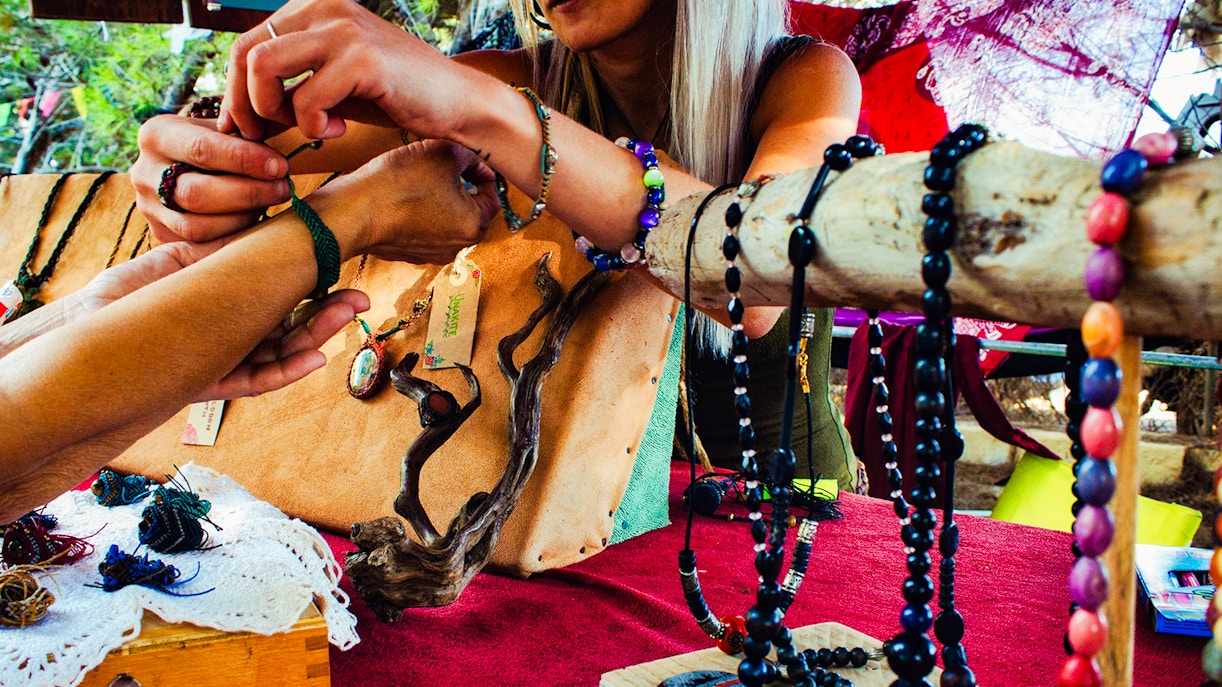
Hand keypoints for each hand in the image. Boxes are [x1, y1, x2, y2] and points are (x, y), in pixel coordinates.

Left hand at [72, 242, 369, 400]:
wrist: (72, 344)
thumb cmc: (114, 304)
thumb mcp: (171, 267)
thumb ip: (215, 259)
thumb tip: (261, 239)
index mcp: (223, 302)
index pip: (278, 294)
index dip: (313, 286)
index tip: (342, 272)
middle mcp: (228, 332)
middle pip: (289, 326)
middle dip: (327, 314)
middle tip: (360, 301)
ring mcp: (222, 359)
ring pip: (280, 352)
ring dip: (316, 338)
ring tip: (346, 317)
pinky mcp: (209, 384)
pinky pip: (255, 379)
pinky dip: (285, 371)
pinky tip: (314, 359)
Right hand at [131, 115, 289, 242]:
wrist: (188, 163)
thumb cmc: (218, 142)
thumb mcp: (224, 127)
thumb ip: (243, 134)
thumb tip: (273, 161)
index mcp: (156, 135)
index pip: (202, 150)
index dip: (244, 160)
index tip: (280, 166)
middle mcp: (144, 172)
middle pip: (196, 193)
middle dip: (247, 193)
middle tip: (284, 188)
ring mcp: (148, 206)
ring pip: (197, 226)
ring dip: (243, 217)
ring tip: (272, 203)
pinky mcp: (161, 232)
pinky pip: (201, 244)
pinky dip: (234, 234)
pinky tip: (258, 221)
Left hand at [219, 0, 479, 142]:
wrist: (458, 102)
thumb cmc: (396, 95)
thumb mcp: (332, 86)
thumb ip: (290, 89)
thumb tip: (237, 116)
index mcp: (314, 6)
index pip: (244, 42)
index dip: (234, 90)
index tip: (246, 128)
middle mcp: (325, 6)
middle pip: (244, 52)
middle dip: (244, 104)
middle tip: (264, 135)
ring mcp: (344, 30)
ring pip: (262, 66)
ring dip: (272, 109)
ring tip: (308, 127)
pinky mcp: (363, 59)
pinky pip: (306, 98)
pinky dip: (314, 125)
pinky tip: (339, 129)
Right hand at [310, 139, 499, 263]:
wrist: (353, 211)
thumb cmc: (399, 184)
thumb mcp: (444, 152)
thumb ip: (470, 154)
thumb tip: (475, 158)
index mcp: (474, 226)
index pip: (493, 193)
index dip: (480, 169)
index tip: (466, 157)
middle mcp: (457, 246)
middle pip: (469, 206)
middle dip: (458, 182)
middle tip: (440, 162)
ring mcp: (431, 252)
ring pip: (445, 215)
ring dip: (437, 194)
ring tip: (419, 175)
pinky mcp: (407, 251)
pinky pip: (422, 225)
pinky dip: (417, 209)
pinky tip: (402, 193)